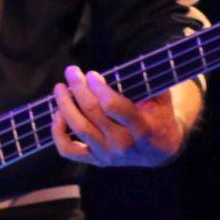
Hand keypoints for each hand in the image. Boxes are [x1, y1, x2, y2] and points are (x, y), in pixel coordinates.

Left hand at [51, 66, 193, 167]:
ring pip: (79, 128)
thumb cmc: (159, 116)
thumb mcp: (162, 98)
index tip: (92, 74)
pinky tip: (57, 114)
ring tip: (60, 88)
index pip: (113, 107)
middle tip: (72, 71)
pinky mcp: (95, 159)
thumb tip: (134, 61)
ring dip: (65, 105)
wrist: (159, 150)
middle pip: (93, 113)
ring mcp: (108, 153)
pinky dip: (57, 132)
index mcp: (142, 128)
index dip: (98, 88)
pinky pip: (68, 150)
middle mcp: (123, 143)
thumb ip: (150, 80)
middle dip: (79, 88)